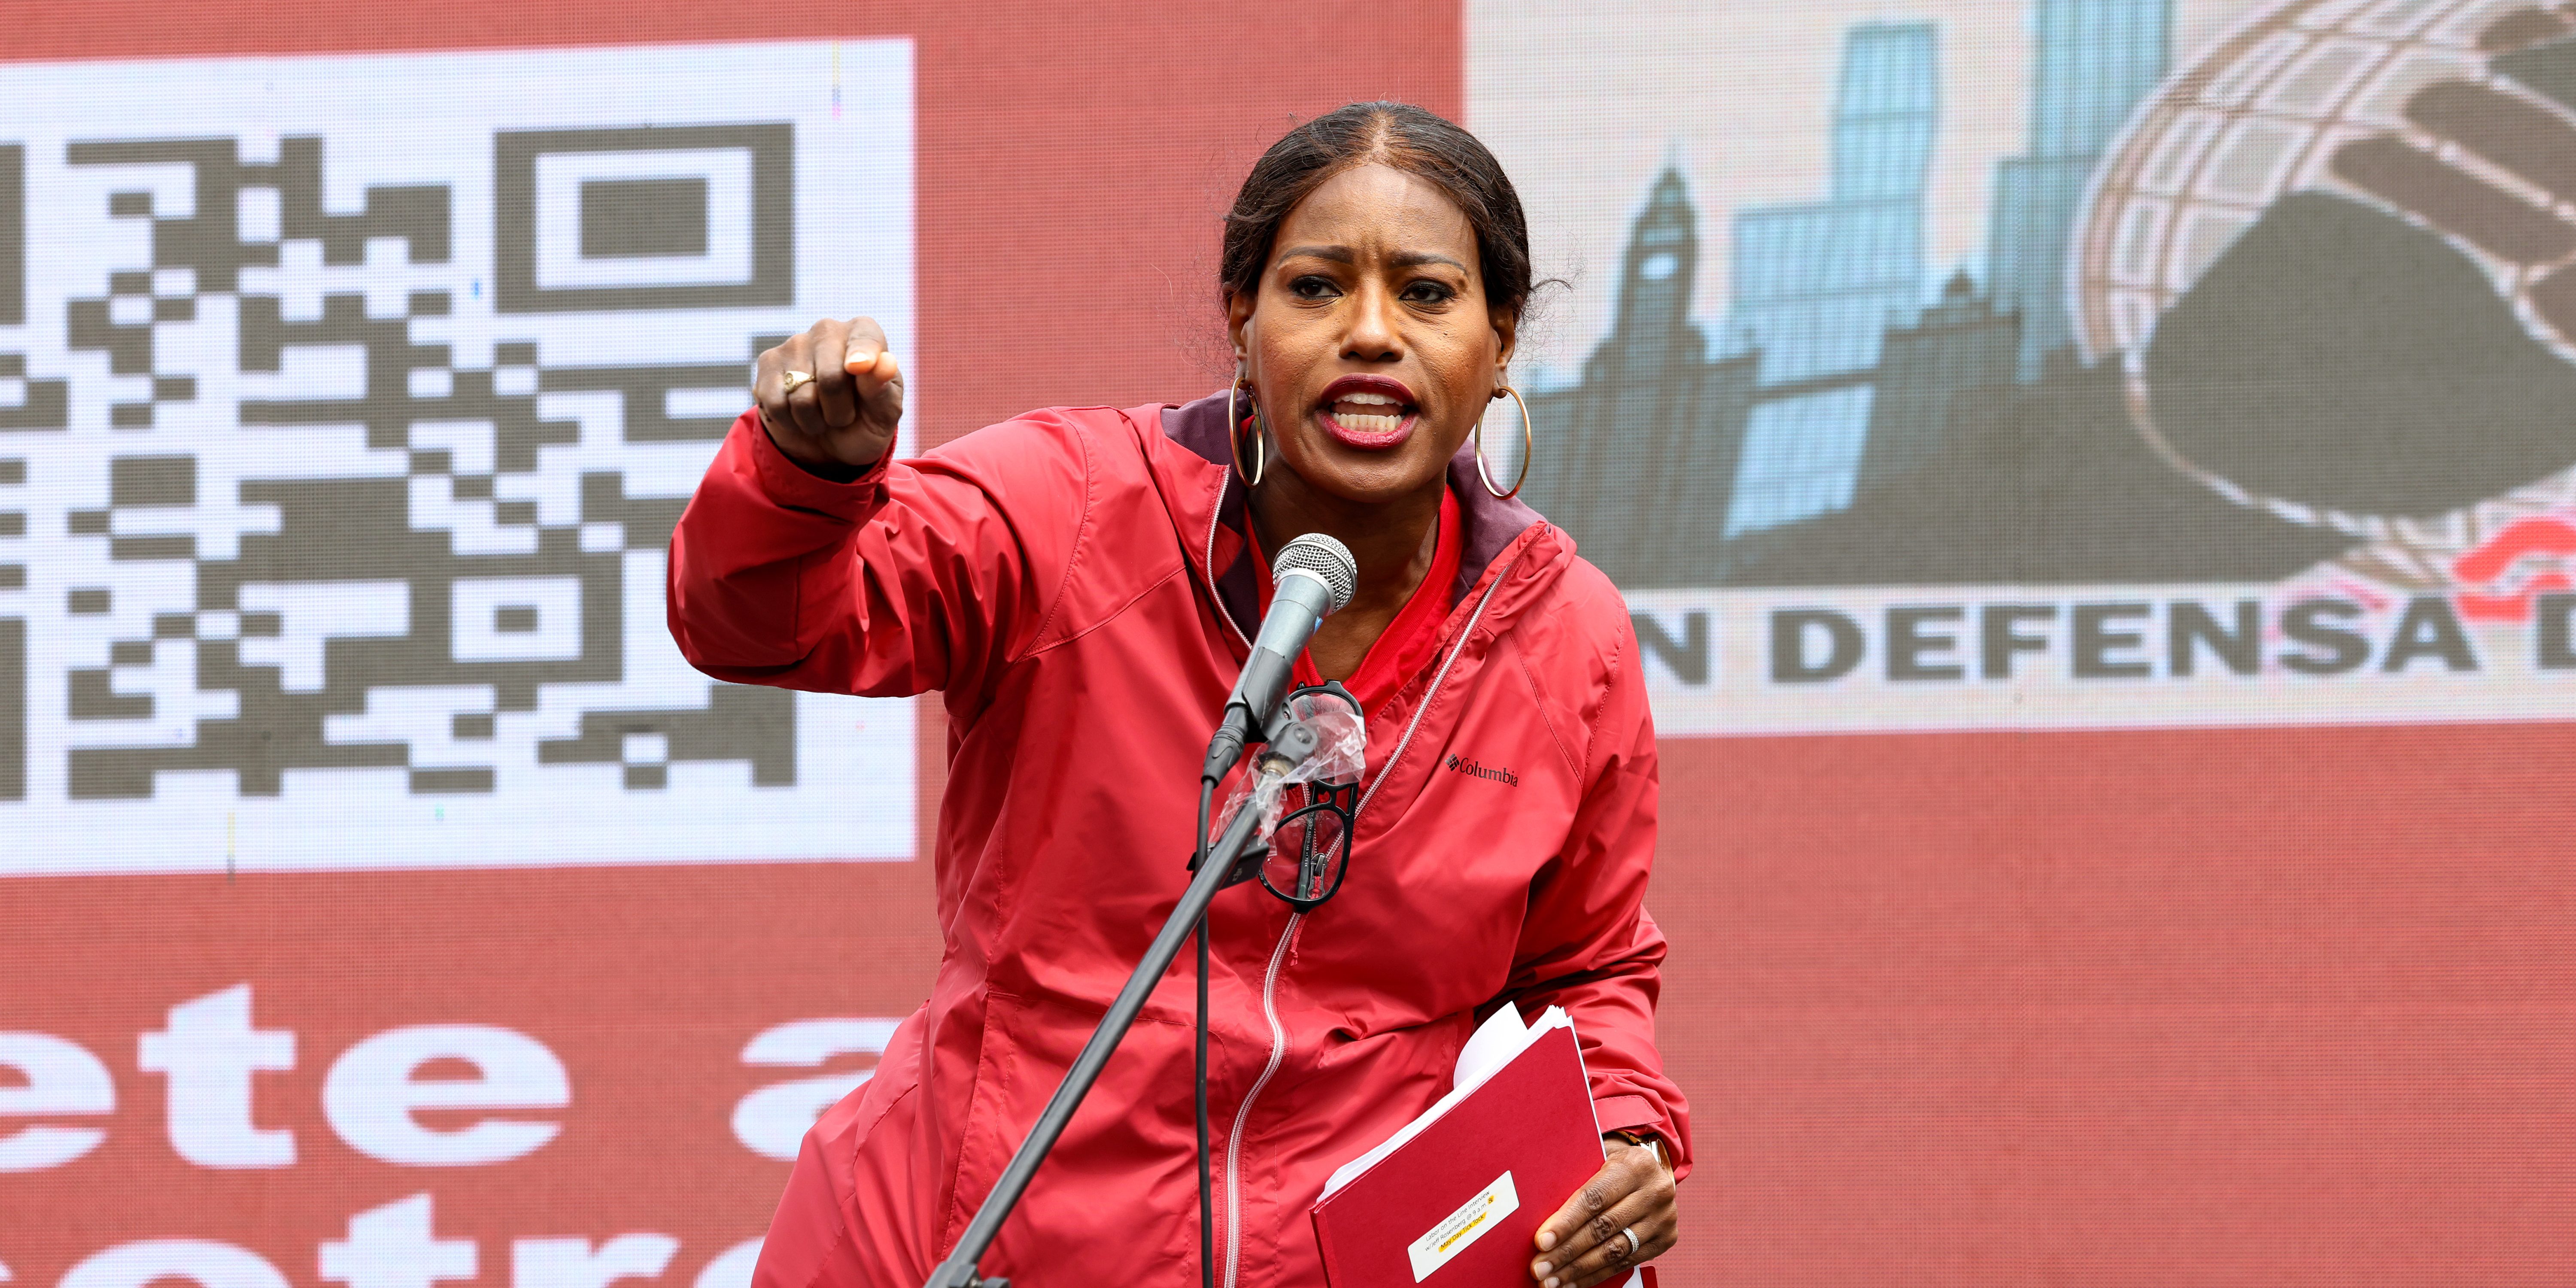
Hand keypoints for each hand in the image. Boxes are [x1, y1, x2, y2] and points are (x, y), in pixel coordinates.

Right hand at [754, 316, 904, 471]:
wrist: (830, 442)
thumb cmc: (864, 421)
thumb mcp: (884, 412)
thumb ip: (883, 387)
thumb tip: (885, 362)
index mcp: (863, 333)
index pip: (865, 338)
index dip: (862, 355)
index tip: (858, 368)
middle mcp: (827, 330)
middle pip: (831, 377)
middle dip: (840, 411)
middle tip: (844, 415)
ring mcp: (794, 344)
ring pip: (802, 396)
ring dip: (815, 420)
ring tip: (822, 414)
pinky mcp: (767, 362)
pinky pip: (777, 403)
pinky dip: (791, 422)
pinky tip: (798, 416)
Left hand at [1527, 1137, 1675, 1286]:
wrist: (1655, 1172)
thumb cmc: (1615, 1165)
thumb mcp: (1599, 1159)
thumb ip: (1576, 1179)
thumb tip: (1536, 1212)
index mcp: (1635, 1166)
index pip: (1595, 1198)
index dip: (1566, 1222)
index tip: (1541, 1241)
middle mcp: (1654, 1192)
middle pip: (1603, 1228)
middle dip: (1566, 1251)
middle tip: (1539, 1267)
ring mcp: (1663, 1219)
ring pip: (1614, 1251)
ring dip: (1578, 1269)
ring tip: (1552, 1280)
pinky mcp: (1665, 1240)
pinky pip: (1625, 1263)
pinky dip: (1595, 1275)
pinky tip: (1573, 1282)